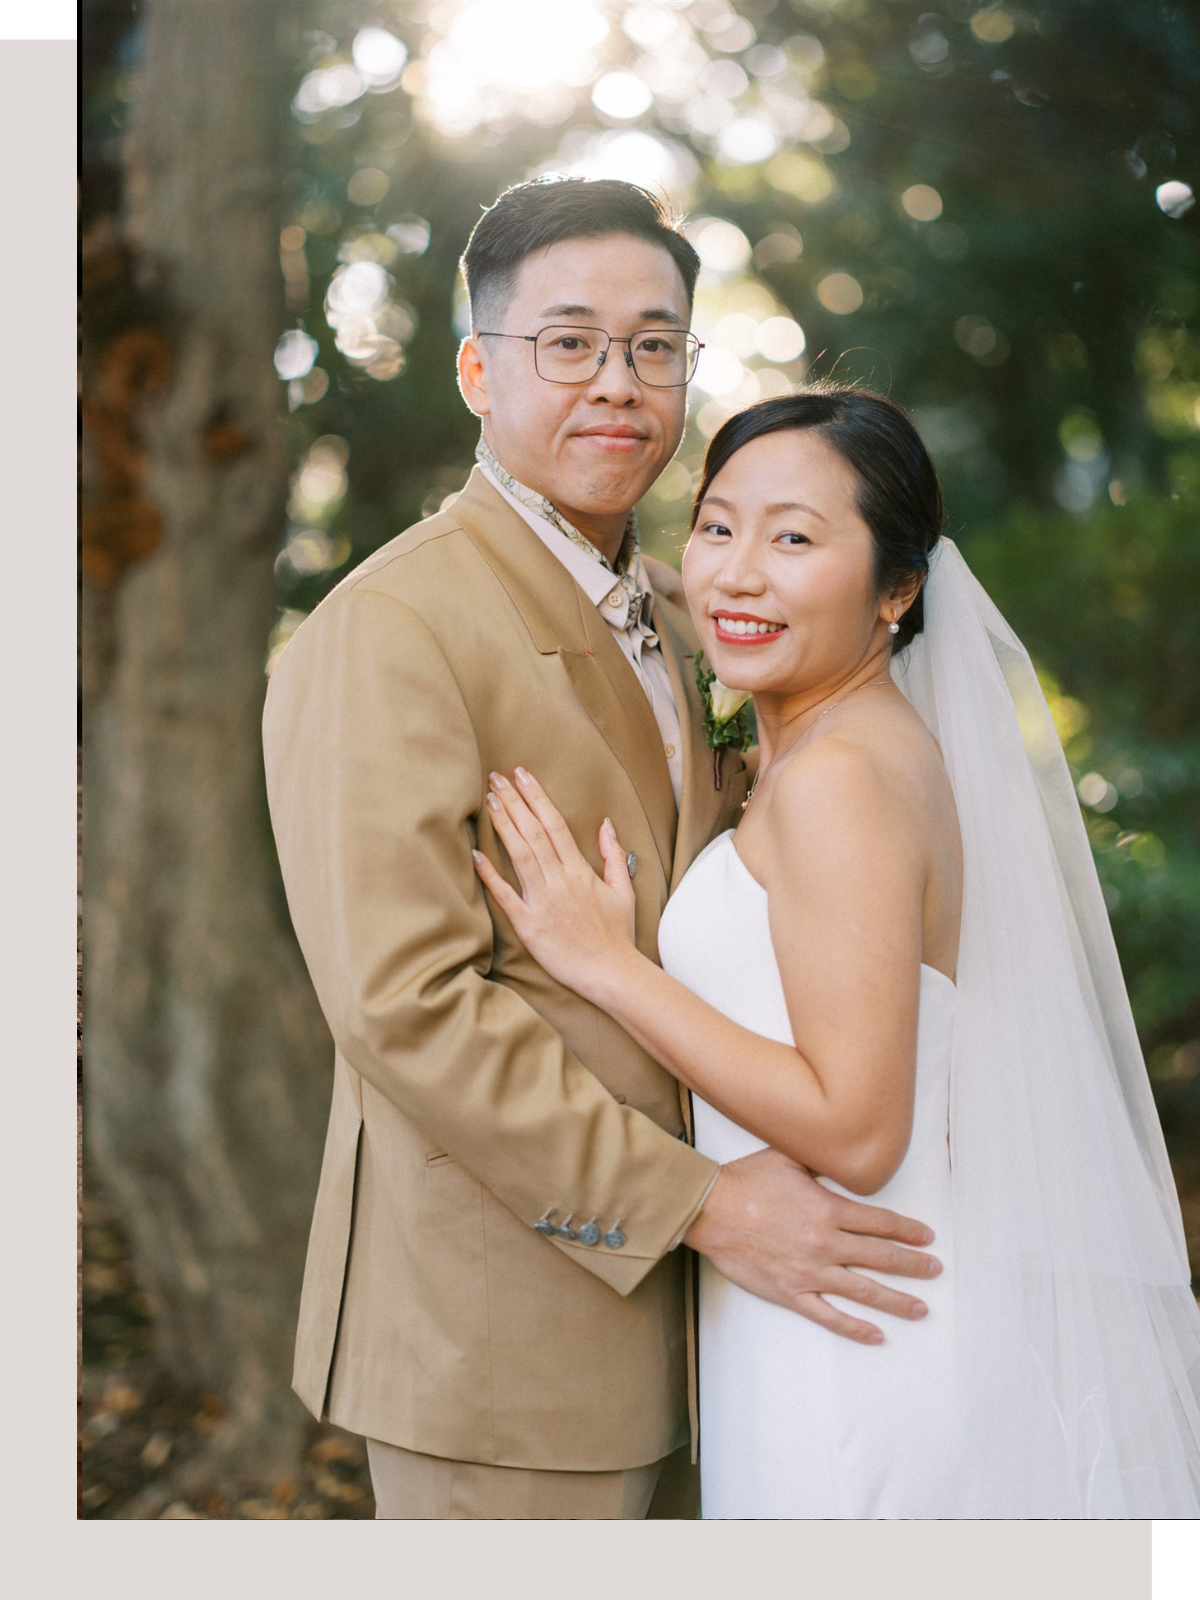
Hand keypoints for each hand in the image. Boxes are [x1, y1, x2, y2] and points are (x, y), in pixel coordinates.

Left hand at [473, 768, 638, 1001]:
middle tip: (496, 777)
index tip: (523, 775)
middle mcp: (560, 881)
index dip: (537, 797)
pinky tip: (477, 855)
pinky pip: (506, 897)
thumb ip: (613, 855)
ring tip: (489, 801)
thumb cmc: (617, 934)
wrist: (612, 973)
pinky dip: (491, 875)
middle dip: (514, 802)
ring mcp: (543, 903)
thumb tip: (605, 825)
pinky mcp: (529, 926)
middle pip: (534, 833)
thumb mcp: (623, 890)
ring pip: (520, 856)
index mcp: (580, 871)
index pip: (555, 824)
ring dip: (503, 826)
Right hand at [684, 1148, 941, 1342]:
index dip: (909, 1231)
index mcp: (829, 1210)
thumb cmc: (746, 1181)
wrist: (710, 1210)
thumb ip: (819, 1162)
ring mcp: (810, 1272)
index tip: (927, 1238)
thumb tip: (839, 1156)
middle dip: (914, 1265)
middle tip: (935, 1270)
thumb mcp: (788, 1158)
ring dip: (897, 1301)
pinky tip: (876, 1335)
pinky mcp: (791, 1293)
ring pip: (865, 1290)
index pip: (881, 1223)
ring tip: (921, 1308)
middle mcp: (826, 1243)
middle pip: (882, 1258)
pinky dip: (855, 1327)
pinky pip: (829, 1315)